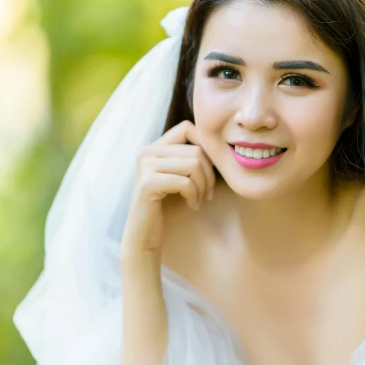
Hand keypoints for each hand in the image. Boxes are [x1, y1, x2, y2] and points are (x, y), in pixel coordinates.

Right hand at [122, 120, 215, 253]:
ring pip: (193, 164)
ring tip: (200, 200)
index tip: (208, 172)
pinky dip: (195, 196)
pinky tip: (191, 206)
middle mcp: (147, 153)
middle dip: (209, 174)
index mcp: (155, 148)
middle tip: (208, 194)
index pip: (187, 128)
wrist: (145, 236)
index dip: (205, 146)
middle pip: (196, 150)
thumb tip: (218, 144)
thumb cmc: (168, 208)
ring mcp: (146, 167)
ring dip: (203, 186)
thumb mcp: (181, 177)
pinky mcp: (148, 184)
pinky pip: (185, 182)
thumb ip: (191, 158)